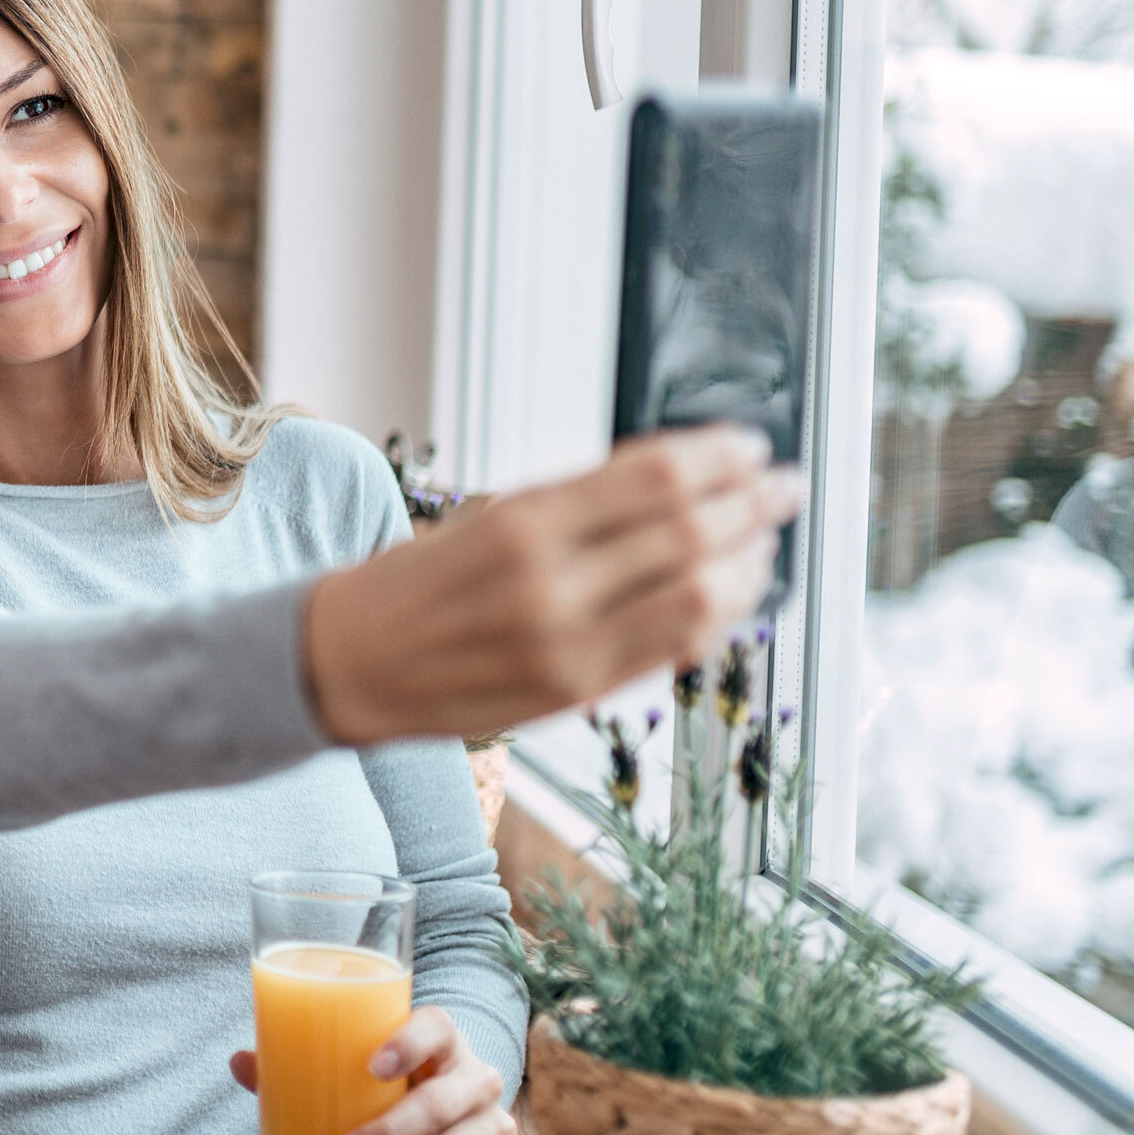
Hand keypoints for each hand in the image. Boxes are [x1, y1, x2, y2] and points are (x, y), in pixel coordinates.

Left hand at [228, 1007, 512, 1134]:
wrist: (443, 1116)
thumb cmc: (386, 1085)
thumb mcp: (351, 1068)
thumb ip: (299, 1062)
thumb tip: (242, 1062)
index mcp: (442, 1041)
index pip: (437, 1027)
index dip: (410, 1043)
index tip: (371, 1066)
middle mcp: (477, 1079)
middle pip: (445, 1101)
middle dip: (394, 1131)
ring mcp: (493, 1128)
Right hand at [303, 425, 804, 743]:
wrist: (349, 664)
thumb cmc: (415, 582)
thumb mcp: (484, 518)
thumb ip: (577, 505)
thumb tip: (679, 482)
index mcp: (521, 522)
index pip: (653, 477)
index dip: (718, 457)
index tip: (751, 443)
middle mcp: (551, 584)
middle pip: (690, 533)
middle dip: (754, 503)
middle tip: (786, 484)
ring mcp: (569, 645)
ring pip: (701, 596)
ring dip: (749, 561)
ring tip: (765, 539)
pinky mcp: (579, 691)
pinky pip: (676, 648)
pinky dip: (718, 615)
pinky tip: (730, 592)